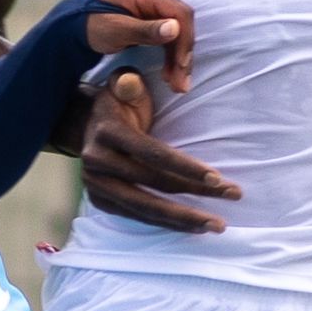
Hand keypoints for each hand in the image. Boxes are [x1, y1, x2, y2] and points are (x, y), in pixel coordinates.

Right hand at [81, 78, 243, 233]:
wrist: (80, 125)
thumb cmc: (116, 103)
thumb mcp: (120, 84)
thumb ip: (128, 83)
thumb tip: (131, 83)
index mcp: (107, 132)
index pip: (153, 154)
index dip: (186, 167)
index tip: (218, 178)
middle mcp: (98, 162)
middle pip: (154, 184)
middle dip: (196, 193)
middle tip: (232, 196)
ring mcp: (97, 186)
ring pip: (146, 208)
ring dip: (184, 219)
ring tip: (217, 225)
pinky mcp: (101, 202)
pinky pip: (138, 217)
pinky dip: (167, 224)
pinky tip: (193, 227)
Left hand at [87, 0, 197, 94]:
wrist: (78, 24)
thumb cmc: (94, 23)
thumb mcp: (117, 29)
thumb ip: (146, 29)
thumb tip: (175, 28)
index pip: (181, 15)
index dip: (185, 42)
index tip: (182, 66)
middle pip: (183, 26)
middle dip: (183, 56)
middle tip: (181, 84)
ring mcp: (158, 5)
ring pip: (179, 33)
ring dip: (179, 60)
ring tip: (177, 84)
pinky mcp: (155, 17)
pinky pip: (171, 36)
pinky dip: (172, 56)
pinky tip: (169, 73)